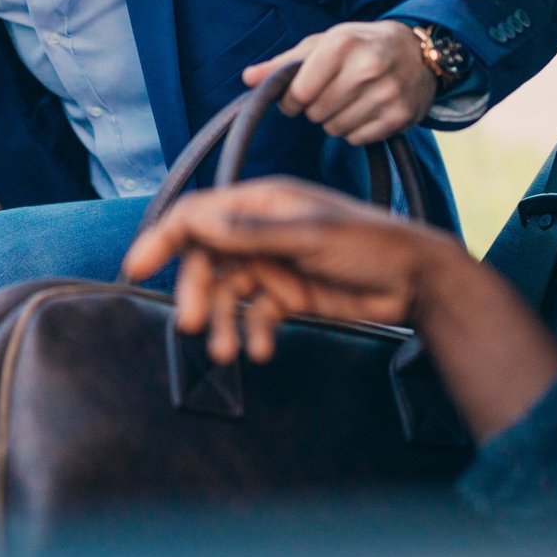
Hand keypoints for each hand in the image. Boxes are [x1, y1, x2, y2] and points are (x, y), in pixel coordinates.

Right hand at [120, 176, 556, 440]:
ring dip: (221, 322)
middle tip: (191, 324)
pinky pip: (254, 315)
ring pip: (226, 293)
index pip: (197, 215)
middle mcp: (259, 231)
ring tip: (226, 352)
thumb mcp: (312, 235)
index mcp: (261, 204)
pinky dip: (252, 333)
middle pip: (205, 260)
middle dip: (195, 292)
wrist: (420, 281)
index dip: (163, 238)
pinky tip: (262, 350)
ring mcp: (273, 263)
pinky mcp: (288, 294)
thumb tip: (199, 223)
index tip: (136, 268)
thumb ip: (253, 233)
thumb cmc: (371, 243)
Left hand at [243, 20, 436, 144]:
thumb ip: (283, 63)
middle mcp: (367, 68)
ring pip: (335, 129)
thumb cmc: (360, 46)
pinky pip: (357, 139)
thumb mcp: (322, 44)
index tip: (298, 95)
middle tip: (329, 94)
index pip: (299, 92)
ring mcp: (387, 94)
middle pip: (315, 113)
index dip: (291, 99)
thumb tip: (247, 78)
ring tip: (348, 100)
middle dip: (314, 108)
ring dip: (333, 120)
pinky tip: (364, 110)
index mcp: (342, 44)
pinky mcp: (400, 116)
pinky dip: (354, 131)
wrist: (419, 53)